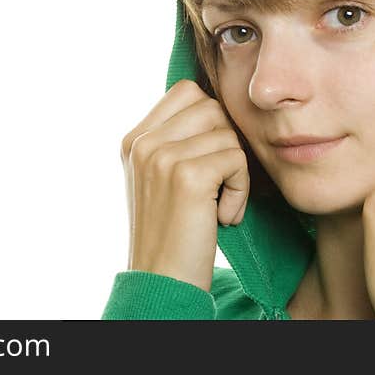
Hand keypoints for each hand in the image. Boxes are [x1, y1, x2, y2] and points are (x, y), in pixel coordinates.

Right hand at [119, 79, 249, 292]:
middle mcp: (142, 143)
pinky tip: (223, 217)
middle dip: (227, 143)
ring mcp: (160, 157)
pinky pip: (237, 159)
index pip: (186, 92)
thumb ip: (176, 141)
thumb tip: (217, 107)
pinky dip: (241, 191)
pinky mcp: (186, 176)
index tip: (209, 162)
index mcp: (134, 139)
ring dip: (237, 170)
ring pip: (228, 132)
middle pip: (211, 106)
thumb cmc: (171, 233)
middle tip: (219, 183)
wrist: (161, 282)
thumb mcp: (159, 179)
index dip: (211, 121)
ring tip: (219, 204)